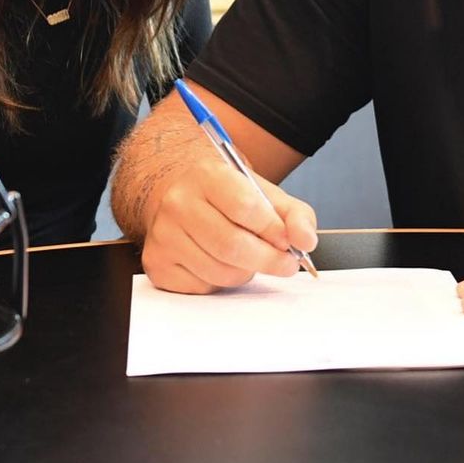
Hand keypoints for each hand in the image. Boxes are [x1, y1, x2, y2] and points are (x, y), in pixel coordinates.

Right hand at [139, 150, 317, 295]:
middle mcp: (178, 203)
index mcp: (207, 176)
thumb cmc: (227, 197)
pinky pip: (202, 287)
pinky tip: (220, 263)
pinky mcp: (157, 264)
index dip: (273, 229)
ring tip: (249, 258)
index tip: (288, 241)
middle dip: (268, 260)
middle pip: (232, 245)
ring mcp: (164, 235)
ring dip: (246, 272)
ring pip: (220, 271)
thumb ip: (295, 214)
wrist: (181, 196)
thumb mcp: (265, 194)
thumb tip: (306, 240)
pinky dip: (221, 283)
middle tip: (286, 264)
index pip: (245, 206)